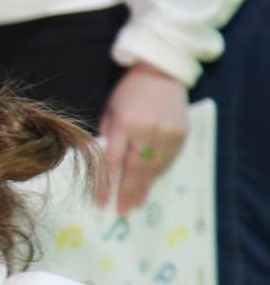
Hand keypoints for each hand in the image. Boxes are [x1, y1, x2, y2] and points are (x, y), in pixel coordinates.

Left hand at [97, 63, 187, 214]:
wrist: (162, 73)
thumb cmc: (129, 92)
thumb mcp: (111, 111)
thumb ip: (109, 136)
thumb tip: (107, 165)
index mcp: (125, 125)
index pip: (112, 162)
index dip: (106, 184)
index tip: (101, 203)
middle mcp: (148, 131)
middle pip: (136, 170)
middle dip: (128, 193)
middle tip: (122, 211)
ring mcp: (168, 134)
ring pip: (155, 168)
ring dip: (145, 188)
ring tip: (136, 204)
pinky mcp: (182, 134)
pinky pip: (168, 160)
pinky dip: (158, 173)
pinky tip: (151, 184)